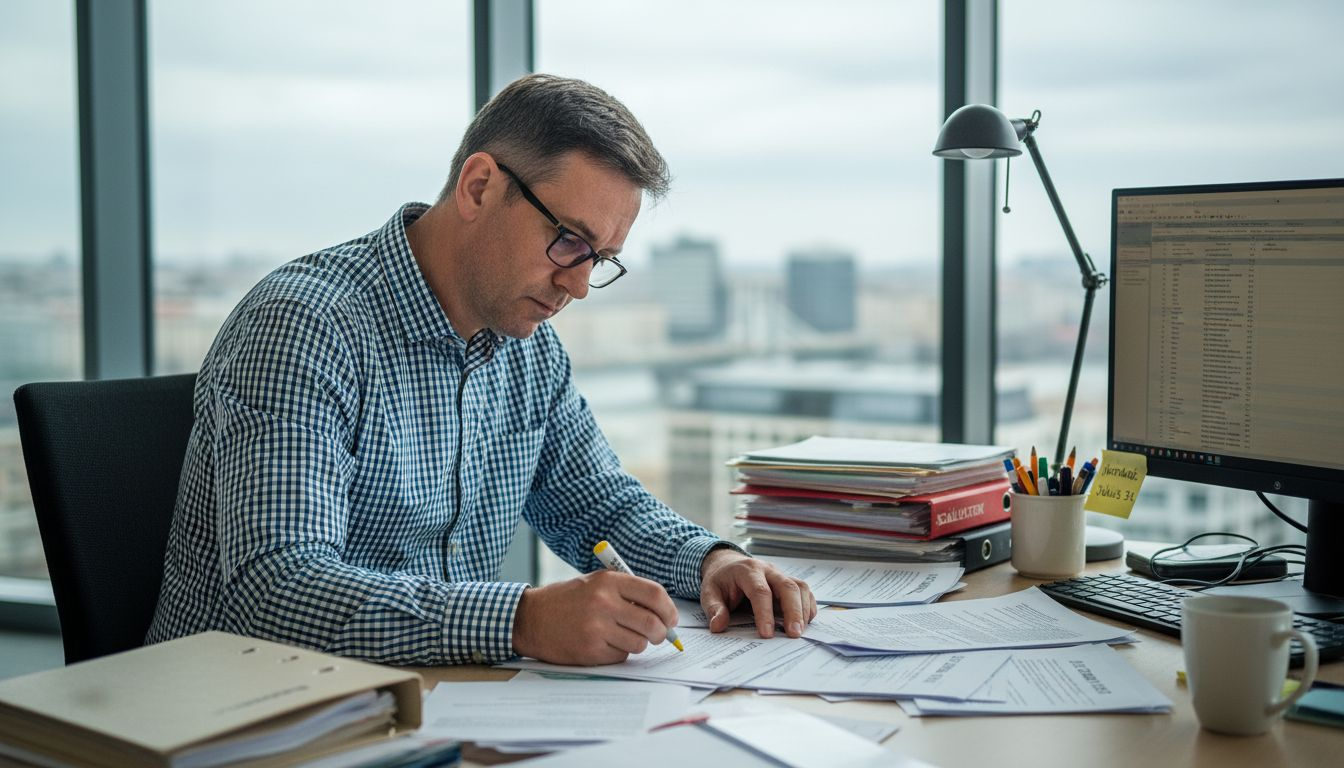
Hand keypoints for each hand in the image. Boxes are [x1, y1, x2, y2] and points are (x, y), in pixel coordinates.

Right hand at [512, 570, 679, 664]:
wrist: (531, 618)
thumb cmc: (567, 600)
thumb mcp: (595, 583)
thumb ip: (627, 592)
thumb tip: (663, 613)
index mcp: (608, 581)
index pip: (655, 595)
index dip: (669, 609)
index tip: (671, 619)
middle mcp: (604, 603)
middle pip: (652, 623)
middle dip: (661, 633)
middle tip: (658, 635)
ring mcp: (596, 628)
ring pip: (639, 643)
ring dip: (638, 643)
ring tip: (623, 636)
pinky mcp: (590, 650)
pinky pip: (621, 655)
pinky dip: (619, 652)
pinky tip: (604, 643)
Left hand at [699, 548, 815, 638]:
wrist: (728, 565)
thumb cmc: (721, 580)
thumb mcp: (709, 593)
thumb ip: (714, 609)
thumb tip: (718, 626)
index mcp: (747, 571)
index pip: (760, 591)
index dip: (765, 613)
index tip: (767, 634)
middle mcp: (767, 570)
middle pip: (787, 587)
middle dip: (793, 611)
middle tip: (794, 634)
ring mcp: (780, 575)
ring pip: (800, 587)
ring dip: (803, 610)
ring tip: (800, 632)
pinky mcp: (788, 582)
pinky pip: (804, 591)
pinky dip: (807, 607)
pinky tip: (804, 623)